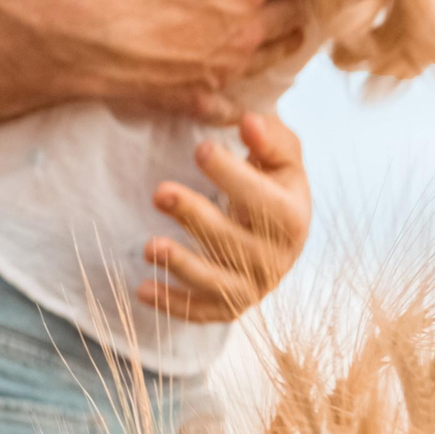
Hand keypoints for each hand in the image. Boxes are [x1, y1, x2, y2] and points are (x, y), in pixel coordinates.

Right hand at [68, 0, 304, 120]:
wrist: (95, 43)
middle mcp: (248, 30)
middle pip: (297, 12)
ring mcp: (228, 67)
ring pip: (277, 56)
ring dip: (288, 39)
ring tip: (292, 29)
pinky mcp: (204, 97)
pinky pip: (236, 106)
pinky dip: (246, 101)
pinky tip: (246, 99)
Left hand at [135, 111, 311, 322]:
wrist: (279, 229)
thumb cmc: (272, 181)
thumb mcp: (281, 155)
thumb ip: (268, 138)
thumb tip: (249, 122)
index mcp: (293, 217)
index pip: (264, 200)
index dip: (233, 176)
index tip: (200, 148)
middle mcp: (278, 257)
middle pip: (235, 242)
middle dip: (196, 218)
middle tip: (159, 192)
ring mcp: (255, 285)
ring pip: (218, 282)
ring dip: (182, 266)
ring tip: (148, 247)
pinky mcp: (231, 305)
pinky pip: (202, 311)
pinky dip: (172, 304)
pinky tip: (141, 290)